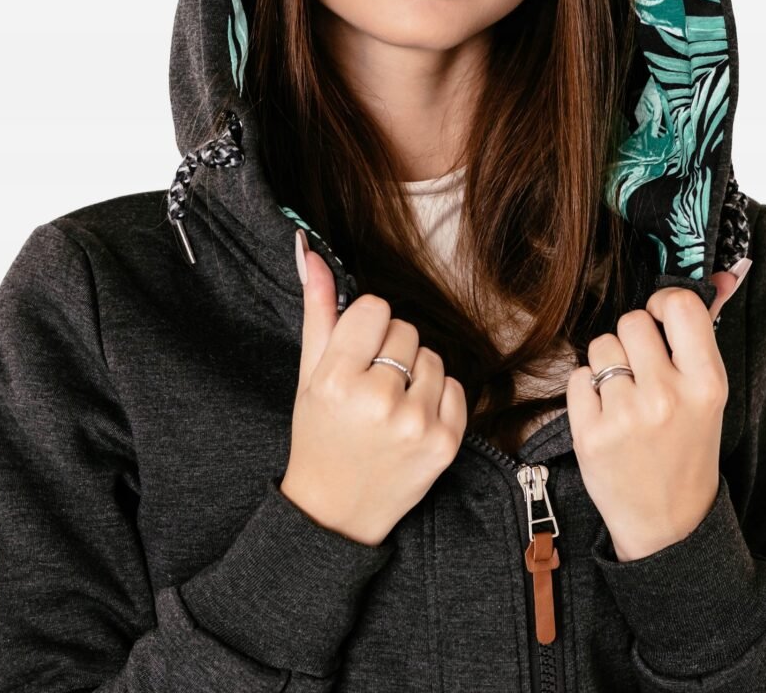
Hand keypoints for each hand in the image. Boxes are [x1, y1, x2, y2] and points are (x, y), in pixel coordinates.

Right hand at [280, 230, 467, 546]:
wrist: (335, 513)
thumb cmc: (319, 436)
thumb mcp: (308, 375)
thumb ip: (317, 310)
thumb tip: (311, 250)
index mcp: (337, 381)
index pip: (375, 308)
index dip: (365, 327)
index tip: (355, 352)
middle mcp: (378, 401)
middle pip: (405, 329)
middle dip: (389, 350)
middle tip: (369, 386)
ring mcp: (416, 424)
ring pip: (433, 357)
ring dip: (415, 374)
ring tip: (390, 404)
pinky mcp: (445, 444)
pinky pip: (457, 388)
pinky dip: (438, 399)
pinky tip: (411, 420)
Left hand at [566, 263, 749, 560]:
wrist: (668, 526)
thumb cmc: (688, 450)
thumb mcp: (709, 396)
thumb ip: (703, 334)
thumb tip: (726, 272)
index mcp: (707, 384)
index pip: (680, 305)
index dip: (664, 304)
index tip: (661, 322)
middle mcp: (667, 396)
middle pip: (631, 320)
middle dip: (632, 339)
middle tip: (643, 373)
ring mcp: (625, 416)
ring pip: (600, 346)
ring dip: (607, 364)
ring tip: (625, 398)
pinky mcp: (589, 433)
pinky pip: (577, 376)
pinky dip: (586, 391)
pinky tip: (606, 416)